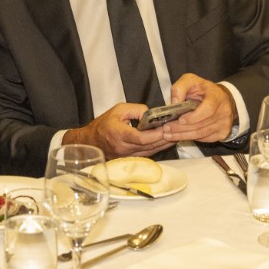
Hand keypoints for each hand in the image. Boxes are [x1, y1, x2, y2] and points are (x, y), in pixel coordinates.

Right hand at [61, 103, 175, 158]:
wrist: (91, 141)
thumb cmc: (104, 124)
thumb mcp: (119, 109)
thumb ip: (137, 110)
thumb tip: (151, 115)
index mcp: (119, 134)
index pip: (141, 138)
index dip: (156, 134)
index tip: (167, 128)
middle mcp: (124, 148)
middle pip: (149, 146)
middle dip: (164, 138)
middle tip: (177, 130)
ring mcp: (127, 156)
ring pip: (150, 152)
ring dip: (164, 144)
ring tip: (176, 135)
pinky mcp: (130, 159)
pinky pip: (147, 154)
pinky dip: (157, 148)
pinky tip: (166, 142)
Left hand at [160, 73, 237, 143]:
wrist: (222, 98)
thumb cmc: (204, 89)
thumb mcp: (191, 81)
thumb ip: (180, 88)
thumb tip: (174, 102)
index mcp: (217, 96)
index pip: (208, 109)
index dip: (194, 117)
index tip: (180, 120)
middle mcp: (224, 111)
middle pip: (201, 124)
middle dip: (182, 128)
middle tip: (167, 129)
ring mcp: (224, 123)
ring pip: (201, 134)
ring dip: (183, 135)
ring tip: (168, 135)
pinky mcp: (222, 133)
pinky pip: (204, 138)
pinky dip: (190, 138)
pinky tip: (179, 136)